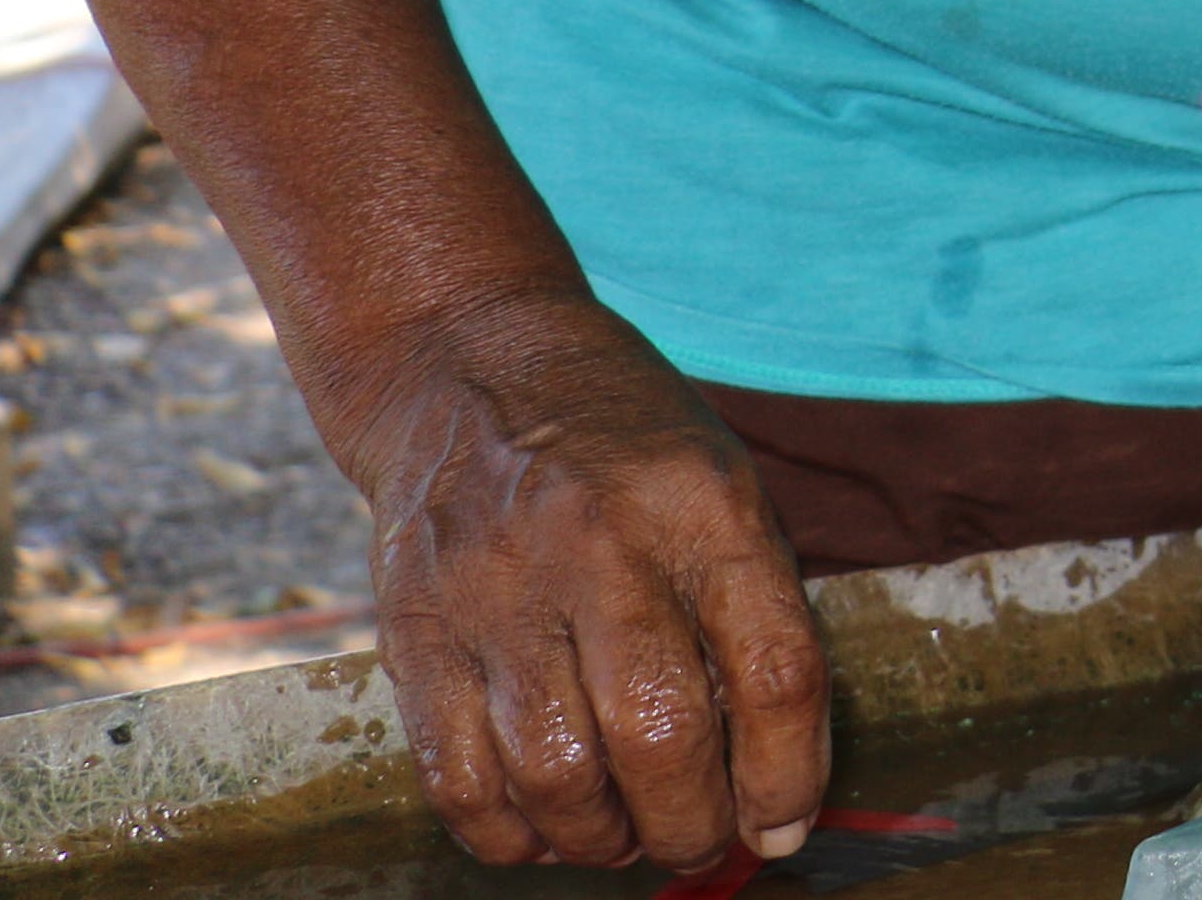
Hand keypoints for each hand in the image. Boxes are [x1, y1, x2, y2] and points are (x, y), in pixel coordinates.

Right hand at [302, 280, 830, 871]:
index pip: (774, 670)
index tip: (784, 826)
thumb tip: (774, 791)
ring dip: (602, 840)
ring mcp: (498, 587)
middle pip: (662, 735)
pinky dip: (510, 834)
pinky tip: (544, 824)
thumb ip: (750, 617)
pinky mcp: (413, 629)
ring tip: (623, 833)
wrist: (467, 362)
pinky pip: (460, 780)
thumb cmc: (622, 444)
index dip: (789, 775)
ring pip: (557, 775)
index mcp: (704, 503)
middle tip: (699, 837)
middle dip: (693, 824)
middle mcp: (602, 542)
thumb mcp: (719, 486)